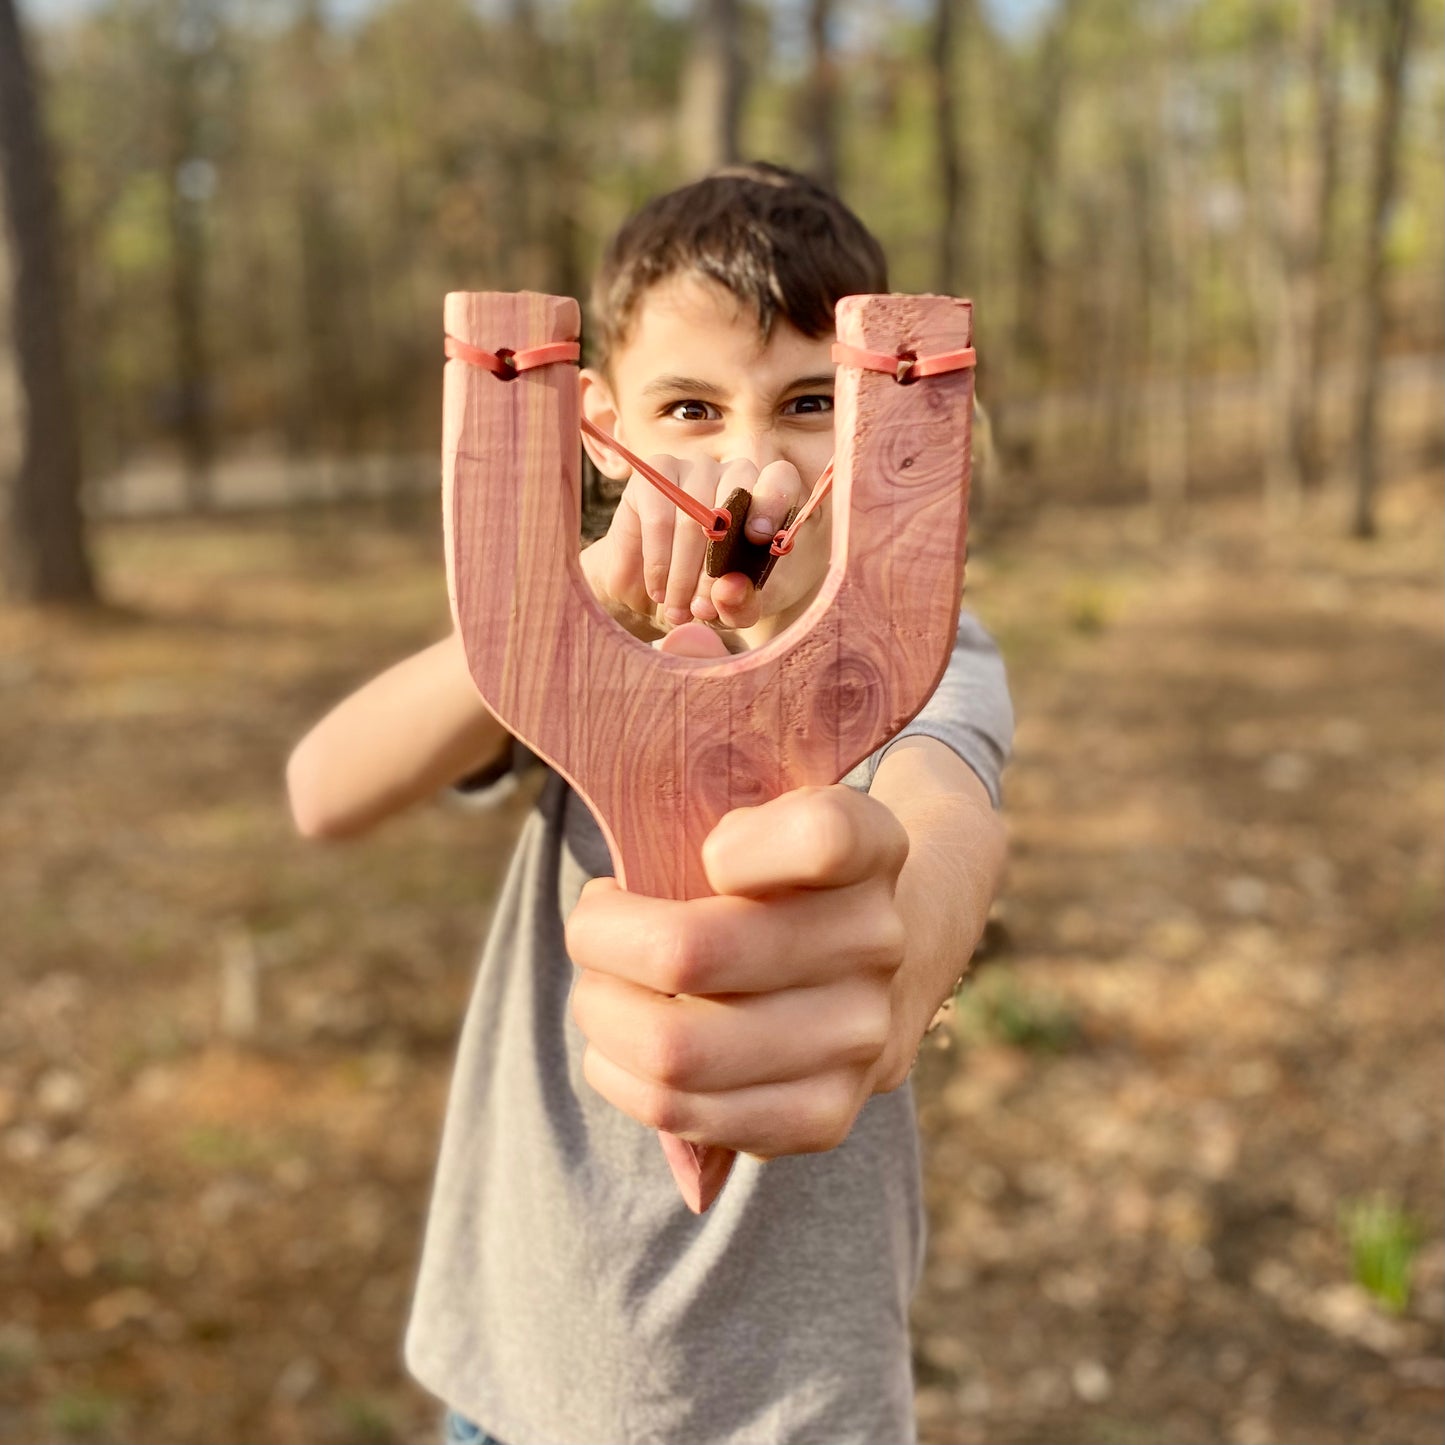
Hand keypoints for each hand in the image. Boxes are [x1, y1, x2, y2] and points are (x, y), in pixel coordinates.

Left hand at [565, 782, 912, 1158]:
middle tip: (593, 926)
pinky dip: (621, 1073)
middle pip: (689, 953)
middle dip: (601, 940)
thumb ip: (707, 810)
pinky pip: (679, 1111)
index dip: (740, 844)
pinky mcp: (823, 1115)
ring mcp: (857, 1037)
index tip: (710, 854)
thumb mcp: (759, 810)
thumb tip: (627, 899)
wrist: (864, 960)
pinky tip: (628, 1040)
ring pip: (671, 1050)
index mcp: (870, 849)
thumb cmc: (774, 875)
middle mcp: (877, 943)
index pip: (821, 837)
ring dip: (602, 1013)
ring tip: (605, 985)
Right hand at [581, 454, 805, 631]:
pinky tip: (659, 590)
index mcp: (768, 497)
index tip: (760, 538)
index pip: (780, 479)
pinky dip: (658, 562)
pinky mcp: (653, 476)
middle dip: (712, 571)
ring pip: (690, 519)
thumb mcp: (736, 607)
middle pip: (727, 510)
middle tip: (702, 611)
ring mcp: (691, 468)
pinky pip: (657, 520)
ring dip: (682, 574)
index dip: (772, 502)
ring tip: (678, 610)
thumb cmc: (715, 590)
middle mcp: (732, 473)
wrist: (664, 588)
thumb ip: (741, 604)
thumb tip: (729, 587)